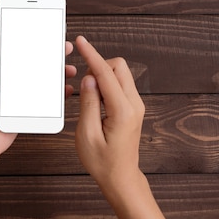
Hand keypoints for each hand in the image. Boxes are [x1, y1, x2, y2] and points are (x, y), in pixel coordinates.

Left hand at [0, 28, 75, 164]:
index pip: (15, 50)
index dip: (30, 40)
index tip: (44, 31)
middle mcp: (8, 81)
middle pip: (33, 63)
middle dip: (50, 55)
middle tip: (64, 47)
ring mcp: (19, 96)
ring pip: (42, 80)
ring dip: (57, 73)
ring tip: (70, 69)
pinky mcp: (26, 110)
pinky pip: (45, 100)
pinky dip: (57, 94)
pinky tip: (66, 90)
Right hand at [74, 36, 144, 191]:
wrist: (120, 177)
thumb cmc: (102, 161)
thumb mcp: (86, 134)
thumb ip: (88, 103)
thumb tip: (88, 80)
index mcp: (122, 110)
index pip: (106, 73)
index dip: (91, 55)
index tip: (81, 42)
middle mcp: (134, 104)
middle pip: (118, 66)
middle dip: (99, 66)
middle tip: (83, 83)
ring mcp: (136, 105)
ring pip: (120, 74)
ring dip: (102, 77)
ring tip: (88, 98)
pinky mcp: (133, 107)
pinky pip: (120, 85)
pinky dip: (106, 85)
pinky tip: (95, 101)